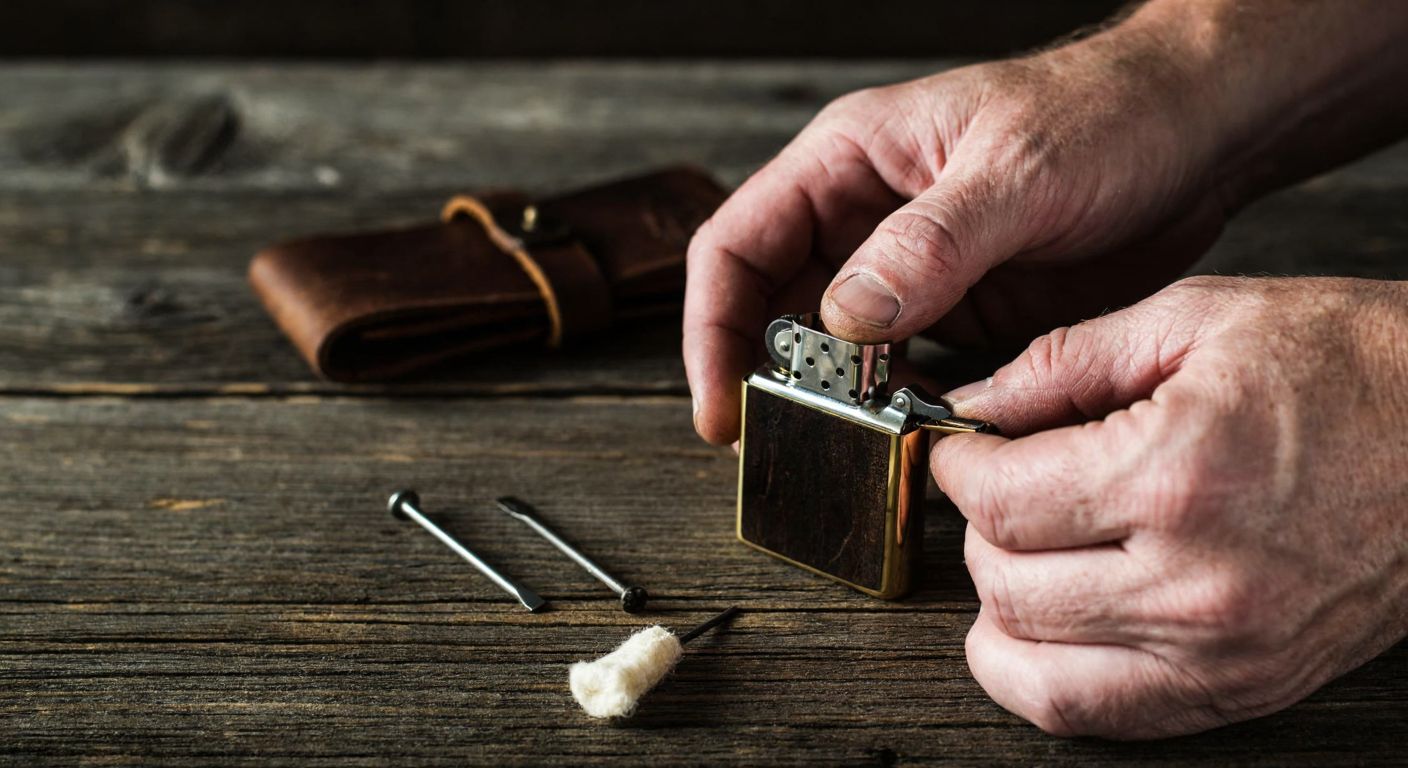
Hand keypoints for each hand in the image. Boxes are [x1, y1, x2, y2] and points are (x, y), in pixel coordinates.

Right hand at [684, 26, 1233, 444]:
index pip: (739, 244)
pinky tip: (905, 432)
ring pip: (831, 344)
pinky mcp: (956, 304)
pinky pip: (897, 366)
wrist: (1199, 130)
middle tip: (781, 443)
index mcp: (849, 160)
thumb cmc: (1108, 111)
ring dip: (828, 397)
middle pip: (772, 304)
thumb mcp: (1017, 170)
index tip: (723, 403)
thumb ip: (930, 243)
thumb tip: (845, 317)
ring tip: (840, 449)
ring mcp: (908, 265)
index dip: (714, 328)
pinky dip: (889, 403)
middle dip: (767, 375)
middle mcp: (864, 216)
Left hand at [933, 276, 1407, 737]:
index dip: (958, 464)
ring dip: (999, 608)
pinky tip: (1049, 622)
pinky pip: (1096, 716)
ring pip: (1030, 667)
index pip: (997, 500)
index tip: (965, 444)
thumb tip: (975, 402)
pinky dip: (1044, 676)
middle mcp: (1194, 581)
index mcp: (1174, 474)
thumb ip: (1063, 360)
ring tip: (1021, 551)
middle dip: (977, 528)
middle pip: (1004, 585)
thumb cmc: (1353, 365)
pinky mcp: (1242, 689)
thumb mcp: (1200, 317)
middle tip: (999, 485)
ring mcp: (1221, 652)